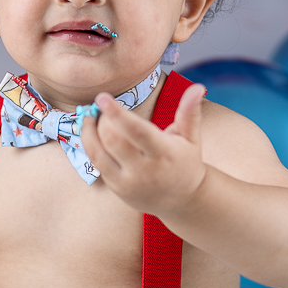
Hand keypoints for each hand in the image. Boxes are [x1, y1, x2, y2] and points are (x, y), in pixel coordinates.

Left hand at [81, 83, 208, 215]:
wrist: (183, 200)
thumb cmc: (186, 162)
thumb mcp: (191, 138)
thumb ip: (190, 112)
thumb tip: (198, 87)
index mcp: (164, 153)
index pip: (137, 132)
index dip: (118, 114)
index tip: (103, 97)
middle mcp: (145, 170)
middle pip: (113, 140)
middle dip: (103, 119)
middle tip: (103, 105)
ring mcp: (128, 182)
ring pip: (99, 153)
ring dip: (90, 131)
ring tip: (91, 116)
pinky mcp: (116, 188)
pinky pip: (96, 164)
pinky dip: (90, 145)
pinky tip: (91, 132)